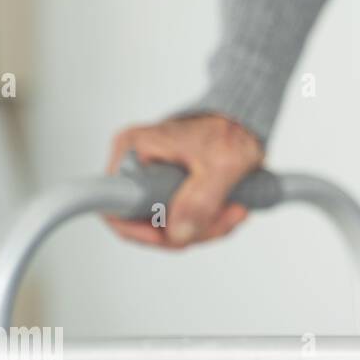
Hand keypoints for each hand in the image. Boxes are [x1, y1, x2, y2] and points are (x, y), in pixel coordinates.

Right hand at [105, 114, 264, 248]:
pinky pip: (182, 218)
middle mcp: (135, 165)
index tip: (177, 238)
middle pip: (146, 223)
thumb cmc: (231, 130)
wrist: (245, 121)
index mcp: (132, 150)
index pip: (115, 207)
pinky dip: (207, 221)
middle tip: (227, 219)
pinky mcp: (168, 187)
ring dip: (205, 227)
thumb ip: (201, 200)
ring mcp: (151, 178)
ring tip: (236, 210)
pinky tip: (230, 209)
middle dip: (190, 230)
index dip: (142, 233)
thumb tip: (178, 234)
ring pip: (168, 225)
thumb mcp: (221, 165)